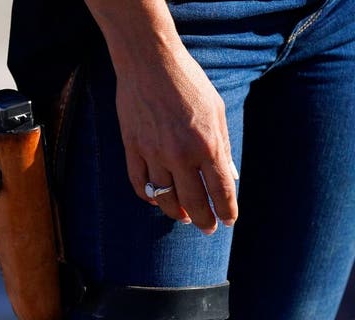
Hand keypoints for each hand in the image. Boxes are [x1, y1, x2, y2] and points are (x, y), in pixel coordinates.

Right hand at [84, 0, 238, 233]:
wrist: (150, 62)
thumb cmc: (188, 82)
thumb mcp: (217, 110)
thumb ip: (222, 145)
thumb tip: (227, 175)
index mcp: (207, 144)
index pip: (220, 191)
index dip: (226, 211)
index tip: (228, 221)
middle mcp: (180, 154)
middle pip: (193, 202)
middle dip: (203, 220)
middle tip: (207, 228)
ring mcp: (153, 152)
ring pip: (164, 198)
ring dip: (176, 213)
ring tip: (183, 217)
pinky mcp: (132, 147)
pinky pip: (138, 183)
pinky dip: (148, 197)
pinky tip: (157, 200)